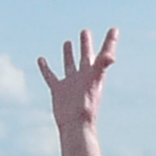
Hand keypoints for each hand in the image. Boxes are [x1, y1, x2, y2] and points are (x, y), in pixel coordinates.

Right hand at [38, 25, 119, 142]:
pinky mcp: (58, 90)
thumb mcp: (94, 82)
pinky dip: (45, 68)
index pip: (104, 54)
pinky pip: (50, 76)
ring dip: (69, 54)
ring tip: (67, 42)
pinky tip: (41, 59)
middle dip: (86, 44)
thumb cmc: (86, 106)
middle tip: (85, 32)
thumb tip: (111, 56)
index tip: (114, 29)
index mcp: (94, 73)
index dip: (110, 41)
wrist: (75, 125)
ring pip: (69, 65)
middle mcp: (83, 76)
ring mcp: (70, 83)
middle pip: (86, 56)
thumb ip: (102, 67)